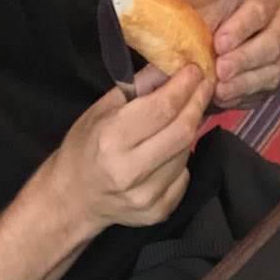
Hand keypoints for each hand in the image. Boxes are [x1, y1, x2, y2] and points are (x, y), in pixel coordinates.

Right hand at [47, 65, 211, 231]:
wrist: (75, 199)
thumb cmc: (85, 148)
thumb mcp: (102, 108)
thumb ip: (138, 87)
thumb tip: (170, 68)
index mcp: (112, 139)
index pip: (162, 108)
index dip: (184, 87)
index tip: (195, 71)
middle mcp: (130, 171)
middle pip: (182, 132)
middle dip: (197, 104)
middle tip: (204, 87)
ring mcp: (146, 196)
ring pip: (185, 154)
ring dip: (189, 131)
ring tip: (183, 117)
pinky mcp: (157, 212)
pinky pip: (183, 177)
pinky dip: (182, 159)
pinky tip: (169, 152)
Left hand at [204, 0, 279, 109]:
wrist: (212, 43)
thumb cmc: (210, 22)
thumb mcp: (204, 15)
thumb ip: (204, 26)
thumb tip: (200, 45)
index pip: (260, 8)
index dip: (240, 28)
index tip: (218, 44)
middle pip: (272, 42)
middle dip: (244, 59)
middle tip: (219, 70)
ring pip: (273, 71)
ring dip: (244, 82)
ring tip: (219, 89)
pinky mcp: (276, 79)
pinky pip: (265, 90)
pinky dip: (243, 95)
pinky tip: (224, 97)